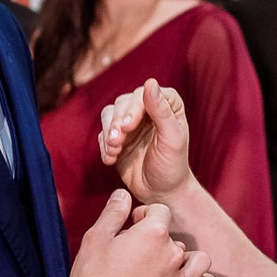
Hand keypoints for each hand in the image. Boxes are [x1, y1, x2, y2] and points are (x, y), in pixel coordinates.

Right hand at [68, 190, 190, 276]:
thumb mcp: (96, 237)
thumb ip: (114, 211)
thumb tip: (123, 194)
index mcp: (154, 234)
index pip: (161, 211)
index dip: (144, 215)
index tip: (130, 226)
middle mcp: (171, 255)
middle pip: (170, 236)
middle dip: (154, 239)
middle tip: (130, 251)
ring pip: (180, 261)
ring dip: (167, 260)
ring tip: (145, 269)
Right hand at [98, 81, 193, 203]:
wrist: (161, 193)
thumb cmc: (173, 166)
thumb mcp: (172, 139)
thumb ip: (162, 111)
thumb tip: (150, 82)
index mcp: (167, 105)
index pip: (146, 93)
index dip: (135, 107)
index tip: (128, 126)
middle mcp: (148, 110)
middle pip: (124, 102)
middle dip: (117, 122)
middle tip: (117, 141)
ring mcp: (130, 124)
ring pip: (109, 114)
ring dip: (108, 132)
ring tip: (114, 151)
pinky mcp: (117, 138)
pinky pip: (103, 134)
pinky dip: (104, 146)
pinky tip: (111, 159)